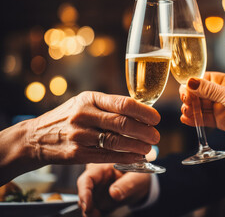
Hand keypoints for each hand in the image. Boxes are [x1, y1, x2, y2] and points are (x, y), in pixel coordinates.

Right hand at [26, 91, 160, 164]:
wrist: (36, 137)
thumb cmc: (67, 117)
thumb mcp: (84, 102)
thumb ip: (108, 105)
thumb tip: (140, 110)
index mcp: (90, 98)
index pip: (123, 103)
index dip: (144, 112)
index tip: (156, 119)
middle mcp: (84, 115)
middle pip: (123, 123)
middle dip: (145, 131)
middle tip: (156, 136)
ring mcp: (79, 135)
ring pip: (117, 141)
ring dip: (137, 146)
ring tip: (148, 148)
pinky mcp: (77, 153)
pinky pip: (107, 156)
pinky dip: (125, 158)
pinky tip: (136, 157)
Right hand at [77, 164, 150, 216]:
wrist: (139, 183)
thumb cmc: (138, 175)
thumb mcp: (137, 177)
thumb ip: (127, 184)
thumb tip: (114, 193)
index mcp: (104, 166)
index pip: (87, 178)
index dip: (84, 192)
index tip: (88, 205)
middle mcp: (96, 177)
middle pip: (83, 191)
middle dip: (86, 205)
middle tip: (94, 214)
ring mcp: (95, 189)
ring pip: (85, 202)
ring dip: (90, 211)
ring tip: (98, 215)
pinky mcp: (97, 199)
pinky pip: (91, 208)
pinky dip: (94, 213)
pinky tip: (100, 214)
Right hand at [179, 72, 224, 150]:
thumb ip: (209, 90)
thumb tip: (190, 82)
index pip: (208, 79)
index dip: (195, 83)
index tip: (185, 88)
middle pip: (203, 94)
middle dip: (192, 98)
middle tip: (184, 102)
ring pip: (204, 107)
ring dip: (193, 109)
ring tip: (184, 112)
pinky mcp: (224, 122)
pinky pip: (206, 119)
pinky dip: (196, 119)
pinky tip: (186, 119)